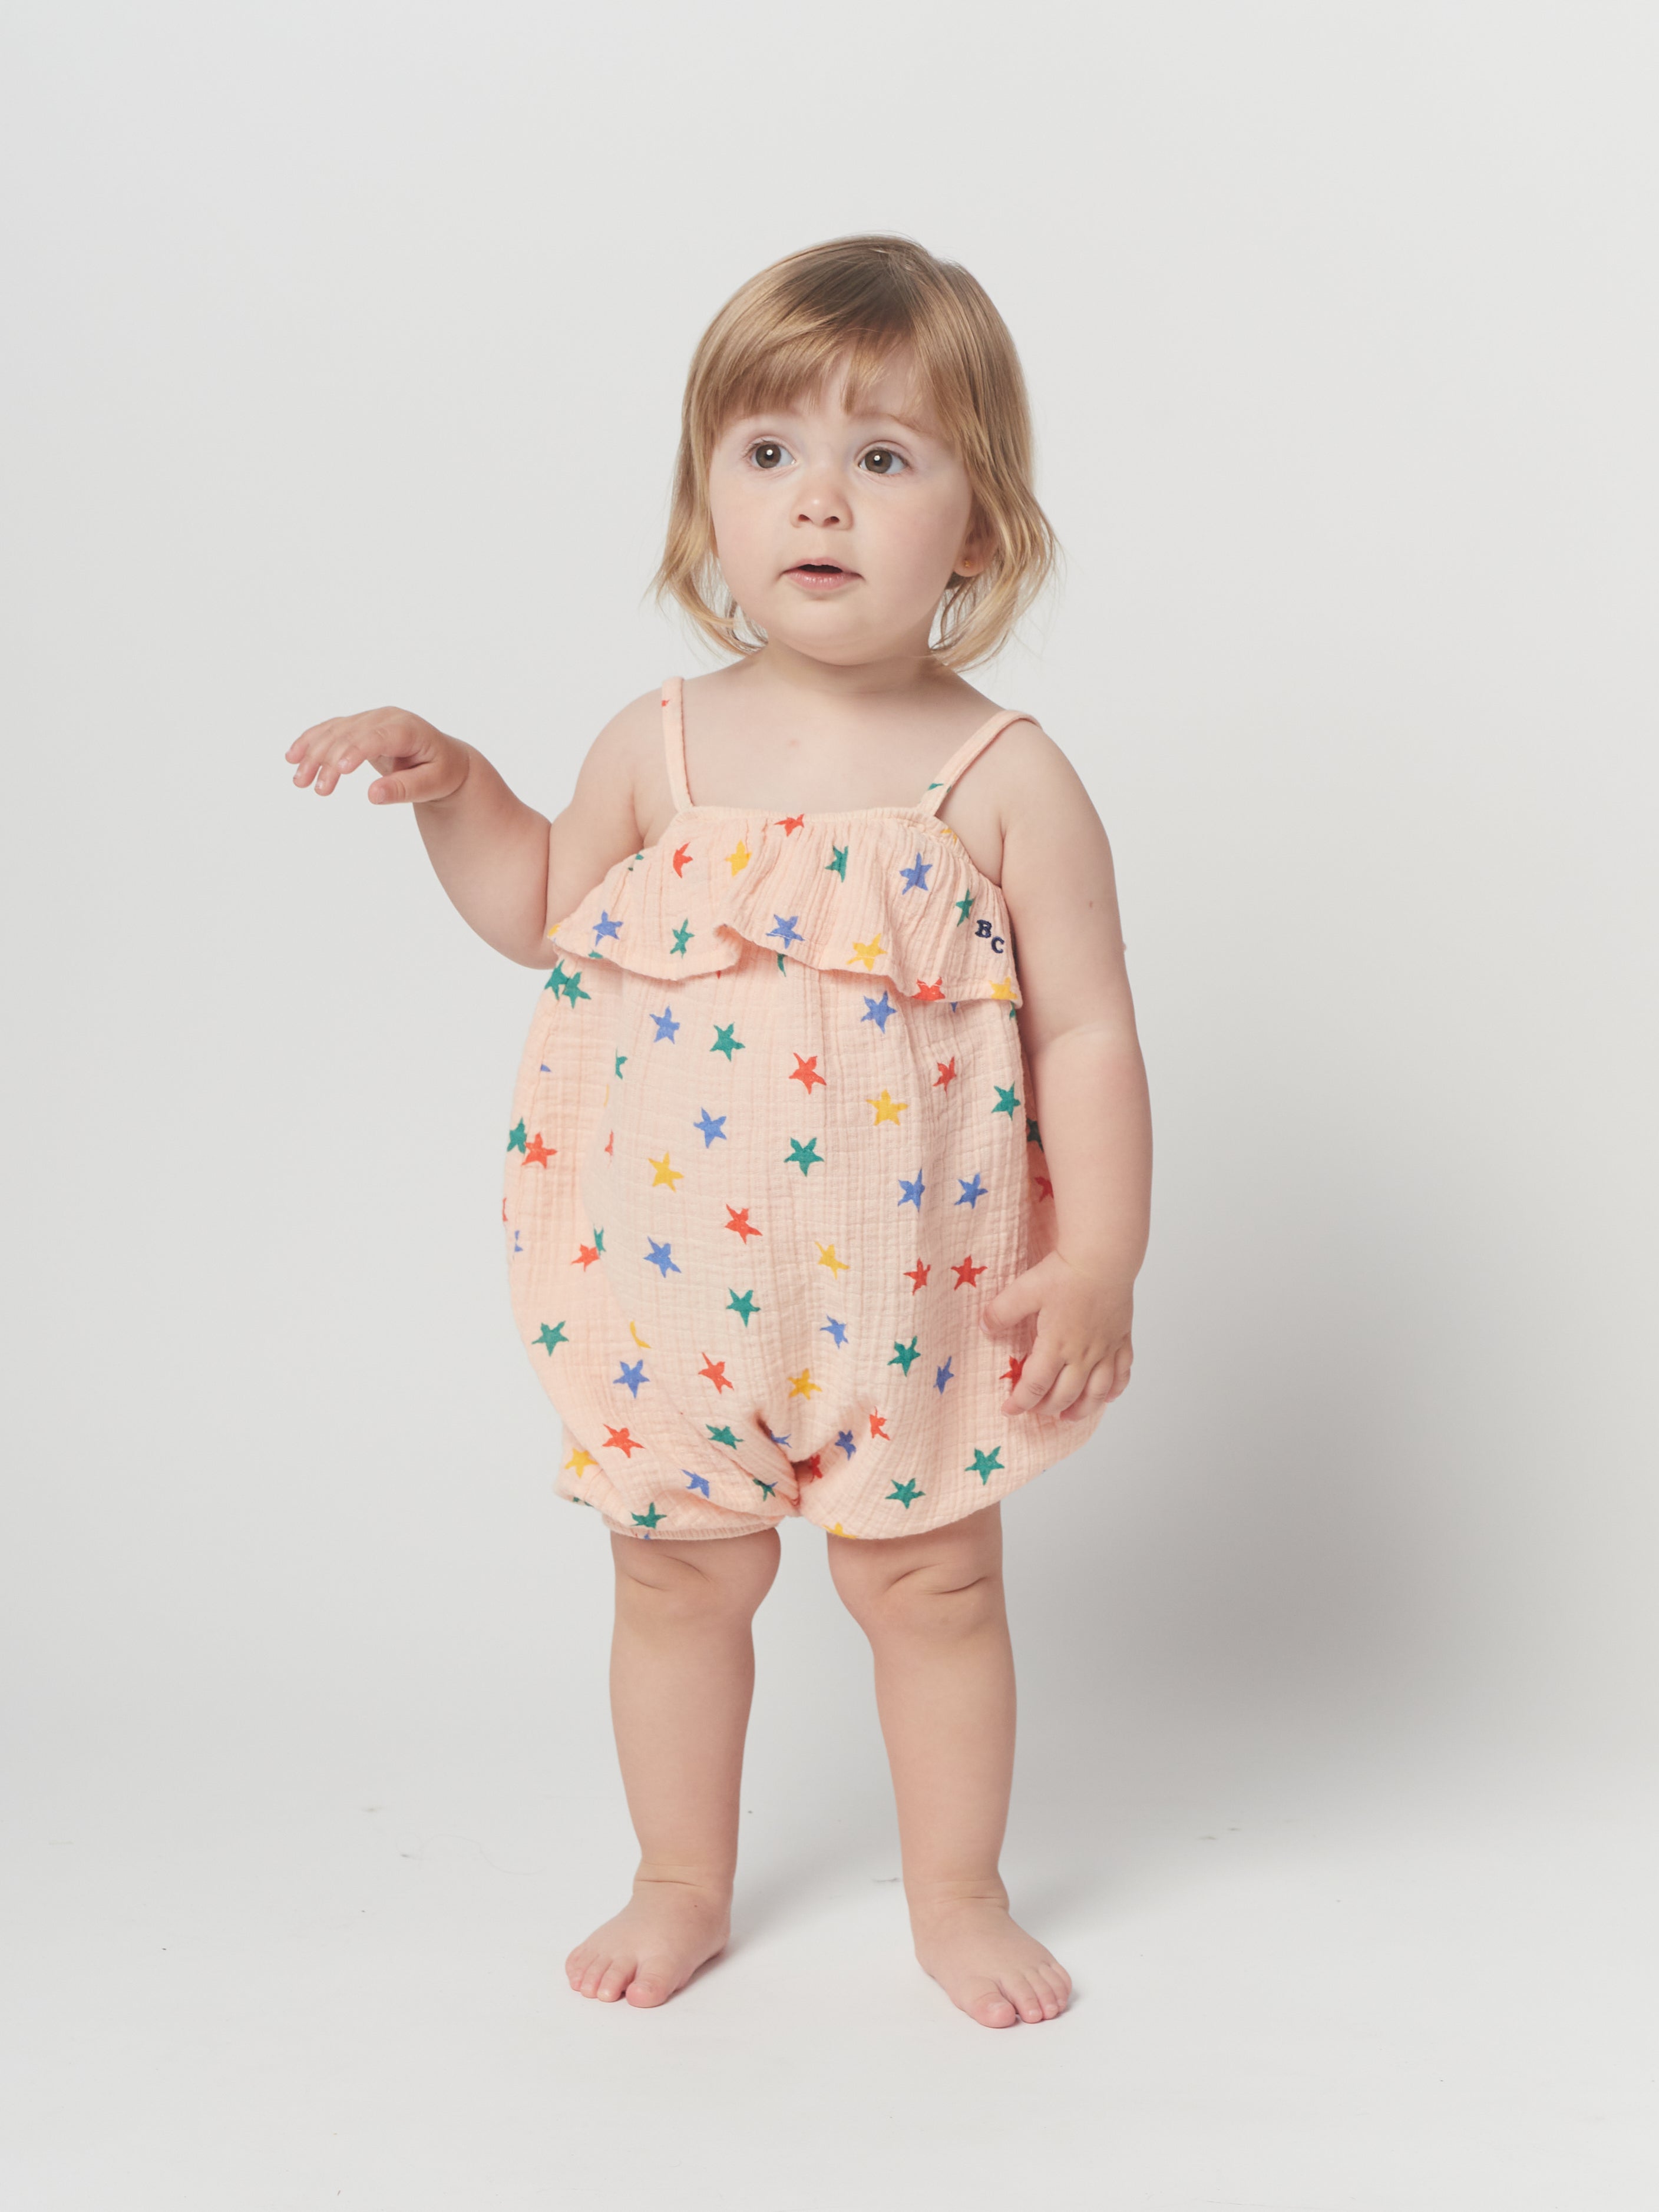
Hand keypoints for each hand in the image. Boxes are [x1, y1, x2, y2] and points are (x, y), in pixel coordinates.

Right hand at [285, 707, 469, 804]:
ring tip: (299, 781)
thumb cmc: (441, 772)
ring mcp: (370, 719)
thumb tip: (372, 796)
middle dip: (329, 760)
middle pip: (350, 734)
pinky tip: (292, 757)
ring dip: (313, 754)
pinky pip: (330, 730)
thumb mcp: (433, 785)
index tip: (339, 770)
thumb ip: (405, 789)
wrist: (444, 759)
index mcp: (408, 728)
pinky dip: (310, 742)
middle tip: (317, 790)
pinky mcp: (358, 726)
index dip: (356, 751)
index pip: (377, 737)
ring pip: (335, 731)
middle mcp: (386, 717)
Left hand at [979, 1249, 1133, 1420]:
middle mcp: (1082, 1354)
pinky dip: (1115, 1390)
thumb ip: (1002, 1311)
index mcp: (1056, 1345)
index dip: (1020, 1402)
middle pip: (1065, 1395)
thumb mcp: (1024, 1289)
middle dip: (1048, 1408)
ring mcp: (1105, 1349)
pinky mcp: (1122, 1339)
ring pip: (1097, 1392)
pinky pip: (1122, 1373)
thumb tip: (985, 1327)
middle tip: (1036, 1410)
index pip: (1035, 1385)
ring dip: (1082, 1409)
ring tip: (1070, 1417)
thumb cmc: (1066, 1272)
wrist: (1105, 1257)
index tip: (1009, 1409)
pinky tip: (1108, 1396)